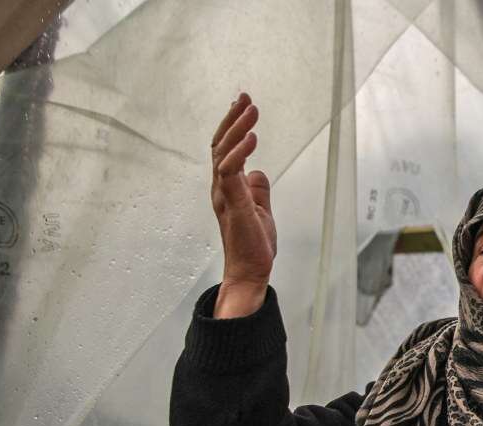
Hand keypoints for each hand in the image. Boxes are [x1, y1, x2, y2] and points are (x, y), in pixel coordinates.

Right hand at [211, 92, 275, 288]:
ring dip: (237, 128)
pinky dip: (240, 153)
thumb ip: (258, 189)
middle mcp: (221, 187)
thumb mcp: (261, 209)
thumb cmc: (254, 244)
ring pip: (223, 153)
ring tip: (251, 109)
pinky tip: (252, 137)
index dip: (232, 125)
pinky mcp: (233, 205)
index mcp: (227, 186)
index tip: (243, 104)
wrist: (251, 271)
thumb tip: (258, 171)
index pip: (226, 149)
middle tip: (245, 96)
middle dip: (232, 118)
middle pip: (221, 144)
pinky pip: (231, 173)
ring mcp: (224, 195)